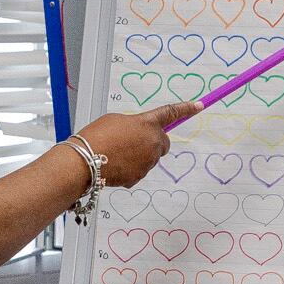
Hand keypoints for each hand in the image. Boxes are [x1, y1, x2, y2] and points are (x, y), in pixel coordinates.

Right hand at [74, 103, 197, 188]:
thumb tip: (138, 134)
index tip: (199, 106)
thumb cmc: (96, 137)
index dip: (186, 109)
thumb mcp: (115, 120)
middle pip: (163, 144)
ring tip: (116, 154)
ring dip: (138, 156)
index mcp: (147, 123)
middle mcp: (153, 142)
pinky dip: (130, 169)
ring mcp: (148, 161)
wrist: (84, 161)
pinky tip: (114, 165)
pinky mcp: (140, 177)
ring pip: (150, 159)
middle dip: (153, 143)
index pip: (171, 113)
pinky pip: (139, 172)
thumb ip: (133, 125)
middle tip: (134, 143)